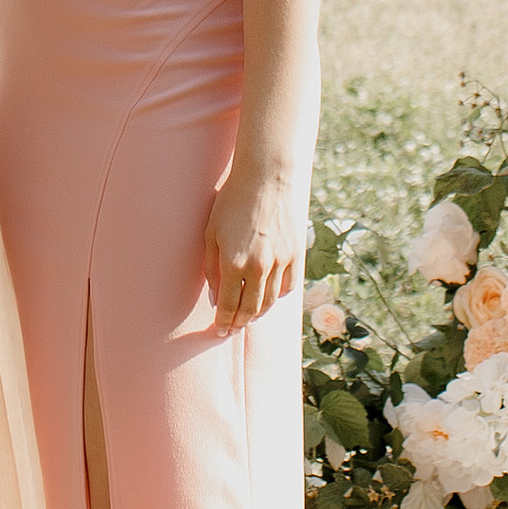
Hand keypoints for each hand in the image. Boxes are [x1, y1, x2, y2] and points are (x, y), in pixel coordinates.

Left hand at [205, 158, 305, 341]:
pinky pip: (287, 287)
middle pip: (250, 310)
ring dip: (257, 313)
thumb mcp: (211, 233)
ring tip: (248, 317)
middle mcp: (259, 268)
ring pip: (270, 302)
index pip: (229, 306)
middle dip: (239, 323)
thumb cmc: (232, 201)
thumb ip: (211, 268)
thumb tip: (216, 297)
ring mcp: (281, 263)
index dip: (224, 322)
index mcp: (234, 263)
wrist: (268, 177)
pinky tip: (268, 297)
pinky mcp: (296, 255)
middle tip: (232, 329)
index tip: (219, 331)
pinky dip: (277, 297)